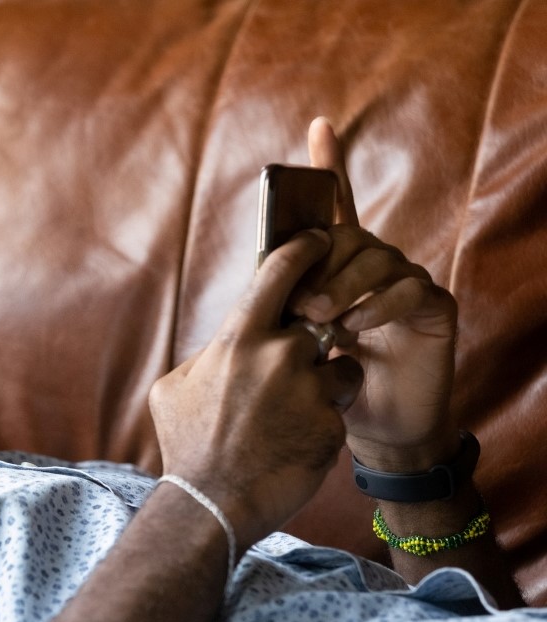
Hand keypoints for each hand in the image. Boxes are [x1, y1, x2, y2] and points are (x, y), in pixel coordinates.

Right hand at [148, 229, 363, 547]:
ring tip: (292, 416)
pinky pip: (340, 409)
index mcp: (239, 337)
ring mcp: (310, 391)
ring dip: (326, 386)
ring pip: (340, 369)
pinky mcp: (332, 426)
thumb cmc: (188, 444)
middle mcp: (279, 355)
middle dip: (311, 345)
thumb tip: (223, 343)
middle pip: (318, 326)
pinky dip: (324, 422)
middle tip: (291, 371)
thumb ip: (208, 355)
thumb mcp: (175, 387)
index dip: (305, 248)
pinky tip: (295, 443)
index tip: (321, 237)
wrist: (213, 504)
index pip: (281, 271)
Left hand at [298, 118, 458, 470]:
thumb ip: (282, 310)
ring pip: (375, 258)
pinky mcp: (434, 306)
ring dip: (342, 285)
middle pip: (345, 235)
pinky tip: (356, 328)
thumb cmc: (330, 385)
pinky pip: (409, 286)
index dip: (330, 165)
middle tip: (298, 304)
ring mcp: (407, 281)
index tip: (319, 125)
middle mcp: (375, 264)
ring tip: (320, 320)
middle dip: (318, 262)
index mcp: (340, 266)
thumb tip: (252, 290)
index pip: (336, 208)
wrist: (376, 430)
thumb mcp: (295, 346)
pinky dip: (377, 304)